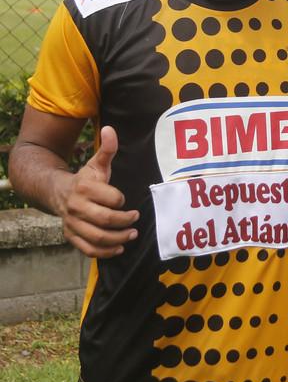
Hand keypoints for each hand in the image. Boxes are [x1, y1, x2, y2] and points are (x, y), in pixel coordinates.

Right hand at [61, 126, 139, 257]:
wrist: (57, 192)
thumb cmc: (85, 179)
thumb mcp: (96, 164)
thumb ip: (107, 149)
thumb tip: (111, 129)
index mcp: (84, 187)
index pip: (112, 198)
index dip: (122, 200)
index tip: (127, 201)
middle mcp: (76, 207)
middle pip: (106, 220)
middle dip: (125, 221)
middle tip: (136, 219)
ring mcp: (72, 223)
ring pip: (98, 237)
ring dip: (118, 239)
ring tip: (132, 235)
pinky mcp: (71, 236)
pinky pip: (87, 249)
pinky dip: (104, 252)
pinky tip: (118, 249)